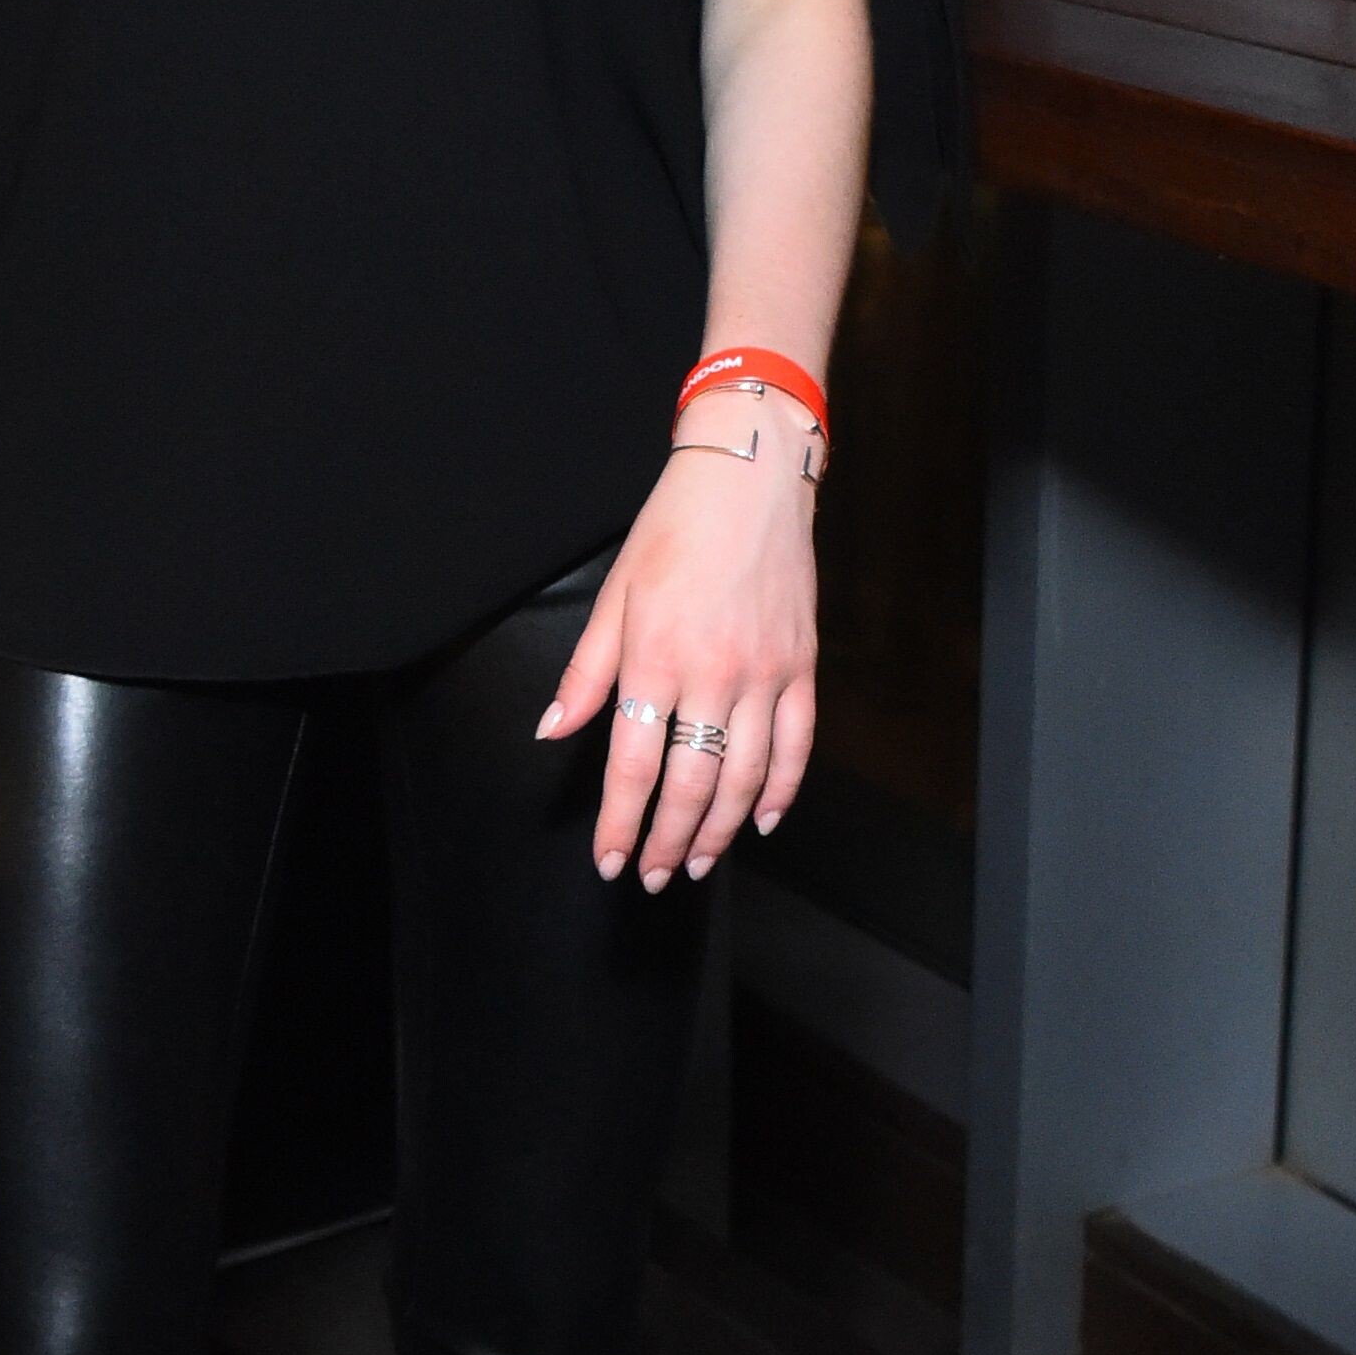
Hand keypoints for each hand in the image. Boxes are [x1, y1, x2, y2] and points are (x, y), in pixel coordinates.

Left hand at [539, 430, 819, 887]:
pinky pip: (797, 745)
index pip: (633, 764)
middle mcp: (713, 674)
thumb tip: (554, 729)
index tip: (610, 860)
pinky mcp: (801, 666)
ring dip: (720, 831)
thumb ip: (586, 672)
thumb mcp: (614, 595)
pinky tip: (762, 820)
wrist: (748, 479)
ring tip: (696, 862)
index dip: (620, 822)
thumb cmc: (673, 530)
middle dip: (668, 840)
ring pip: (745, 776)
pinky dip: (781, 790)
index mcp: (655, 657)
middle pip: (692, 783)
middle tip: (652, 875)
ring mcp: (765, 673)